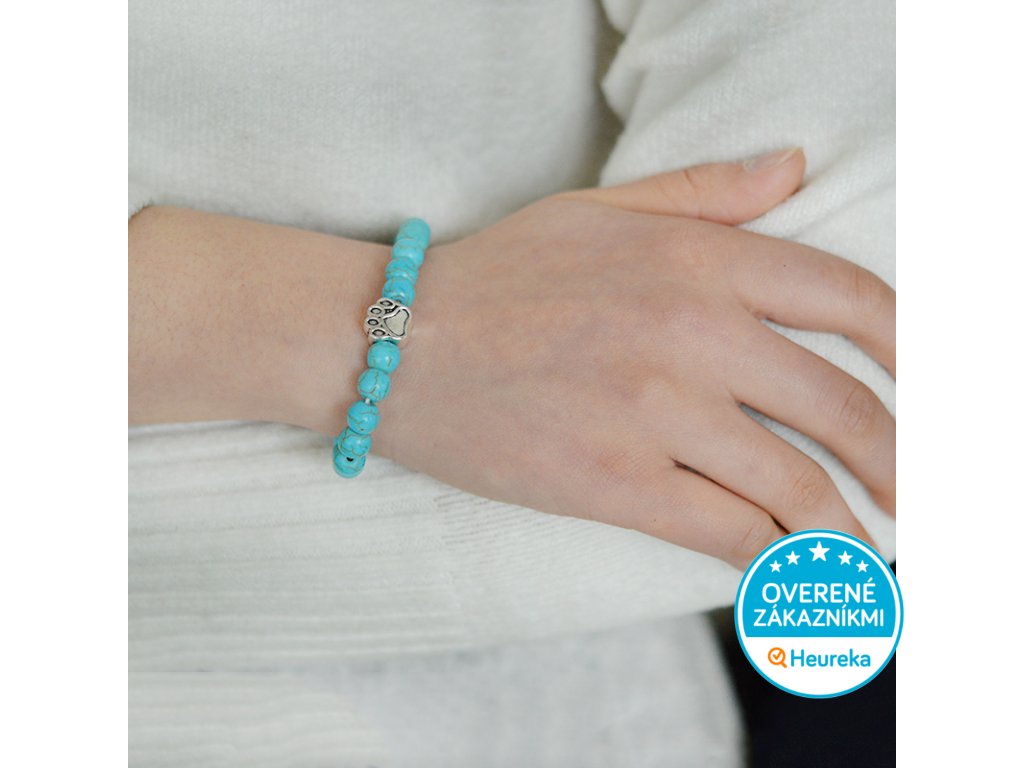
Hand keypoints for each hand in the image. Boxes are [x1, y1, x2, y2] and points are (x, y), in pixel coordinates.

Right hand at [375, 149, 895, 567]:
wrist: (390, 340)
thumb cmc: (494, 273)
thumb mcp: (599, 210)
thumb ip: (705, 193)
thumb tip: (795, 168)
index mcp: (696, 259)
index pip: (849, 300)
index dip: (908, 351)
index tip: (921, 389)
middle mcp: (691, 332)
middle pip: (841, 407)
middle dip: (894, 463)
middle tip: (908, 495)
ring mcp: (654, 412)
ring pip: (794, 484)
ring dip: (843, 528)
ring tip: (858, 550)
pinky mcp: (613, 484)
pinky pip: (727, 532)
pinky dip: (773, 560)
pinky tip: (788, 569)